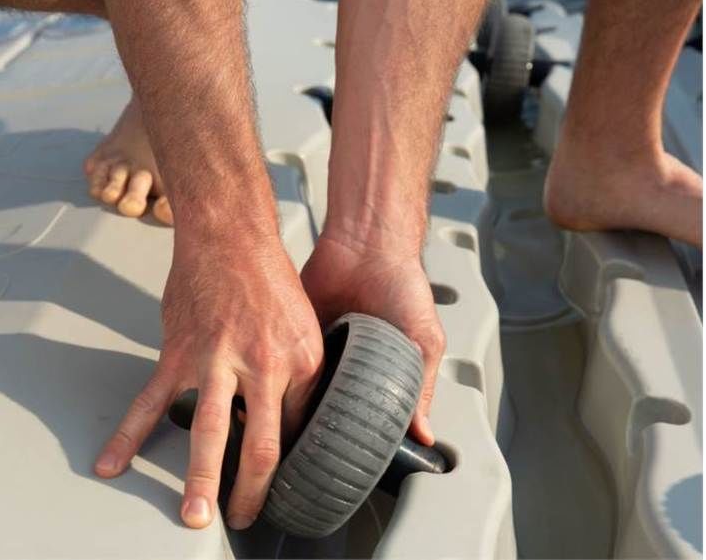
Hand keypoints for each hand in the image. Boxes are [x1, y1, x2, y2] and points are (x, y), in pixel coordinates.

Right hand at [94, 235, 323, 529]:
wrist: (230, 235)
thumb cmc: (268, 278)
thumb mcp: (305, 326)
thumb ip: (298, 373)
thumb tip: (290, 413)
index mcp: (300, 361)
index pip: (299, 428)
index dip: (289, 461)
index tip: (279, 484)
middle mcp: (263, 366)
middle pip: (262, 446)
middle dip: (253, 493)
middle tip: (245, 520)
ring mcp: (218, 361)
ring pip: (209, 432)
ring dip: (200, 481)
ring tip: (193, 517)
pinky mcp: (180, 353)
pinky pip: (151, 402)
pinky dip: (129, 435)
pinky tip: (113, 463)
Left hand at [299, 233, 445, 445]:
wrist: (368, 245)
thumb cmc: (404, 286)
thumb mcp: (424, 341)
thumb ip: (422, 387)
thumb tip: (423, 435)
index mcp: (381, 374)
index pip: (368, 418)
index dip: (359, 438)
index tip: (349, 459)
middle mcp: (349, 368)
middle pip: (332, 410)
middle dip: (324, 429)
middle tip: (316, 452)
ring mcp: (322, 354)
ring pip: (306, 394)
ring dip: (299, 408)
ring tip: (294, 430)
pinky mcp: (299, 338)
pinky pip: (288, 366)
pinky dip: (283, 379)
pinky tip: (281, 394)